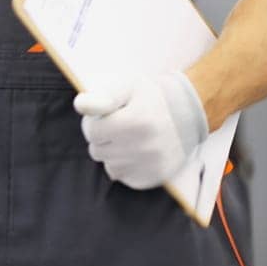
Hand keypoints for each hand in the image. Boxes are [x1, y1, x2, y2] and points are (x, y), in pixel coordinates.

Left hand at [73, 70, 209, 189]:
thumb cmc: (151, 99)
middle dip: (102, 138)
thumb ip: (103, 96)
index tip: (106, 116)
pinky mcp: (152, 178)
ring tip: (128, 139)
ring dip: (112, 153)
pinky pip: (122, 177)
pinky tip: (135, 152)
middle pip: (97, 150)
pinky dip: (124, 166)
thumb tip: (80, 104)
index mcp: (135, 121)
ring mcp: (149, 165)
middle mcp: (143, 147)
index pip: (91, 131)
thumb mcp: (128, 88)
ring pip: (108, 165)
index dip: (94, 122)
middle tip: (118, 126)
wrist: (186, 116)